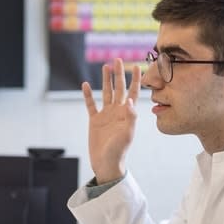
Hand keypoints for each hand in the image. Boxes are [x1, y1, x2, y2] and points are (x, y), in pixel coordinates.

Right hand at [81, 58, 140, 183]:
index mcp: (127, 114)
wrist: (106, 163)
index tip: (138, 65)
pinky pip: (91, 105)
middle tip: (117, 59)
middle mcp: (117, 111)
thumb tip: (129, 100)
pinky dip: (88, 95)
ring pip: (106, 93)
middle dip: (119, 74)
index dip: (135, 79)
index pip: (133, 92)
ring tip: (105, 66)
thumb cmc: (119, 151)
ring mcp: (105, 115)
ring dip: (106, 80)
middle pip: (118, 88)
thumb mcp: (127, 134)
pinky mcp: (94, 121)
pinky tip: (86, 84)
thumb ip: (130, 117)